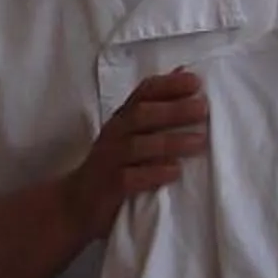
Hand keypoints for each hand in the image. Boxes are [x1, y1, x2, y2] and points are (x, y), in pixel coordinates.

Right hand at [61, 68, 209, 243]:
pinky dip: (154, 173)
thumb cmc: (111, 165)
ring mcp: (109, 160)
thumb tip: (184, 73)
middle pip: (141, 116)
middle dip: (173, 110)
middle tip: (202, 108)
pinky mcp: (109, 186)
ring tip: (199, 141)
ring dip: (171, 142)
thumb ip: (155, 106)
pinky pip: (131, 177)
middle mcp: (115, 134)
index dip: (168, 85)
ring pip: (139, 146)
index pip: (143, 93)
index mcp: (122, 119)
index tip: (196, 82)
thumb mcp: (129, 134)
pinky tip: (175, 171)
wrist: (75, 204)